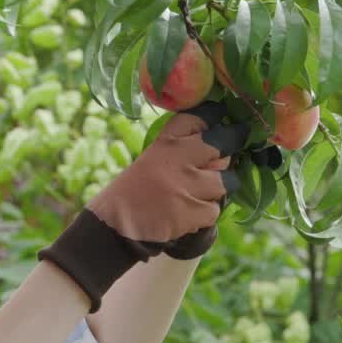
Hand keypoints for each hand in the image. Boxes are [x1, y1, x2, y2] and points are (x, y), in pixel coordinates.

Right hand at [37, 101, 247, 311]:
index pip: (202, 117)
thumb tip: (222, 152)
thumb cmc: (133, 192)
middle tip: (218, 163)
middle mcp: (179, 158)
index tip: (219, 124)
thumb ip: (182, 152)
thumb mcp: (152, 159)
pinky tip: (187, 215)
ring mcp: (186, 185)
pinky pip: (214, 210)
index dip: (215, 120)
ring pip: (225, 181)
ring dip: (215, 190)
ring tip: (195, 196)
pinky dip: (204, 215)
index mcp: (166, 141)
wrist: (114, 225)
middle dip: (227, 152)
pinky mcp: (192, 211)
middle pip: (223, 143)